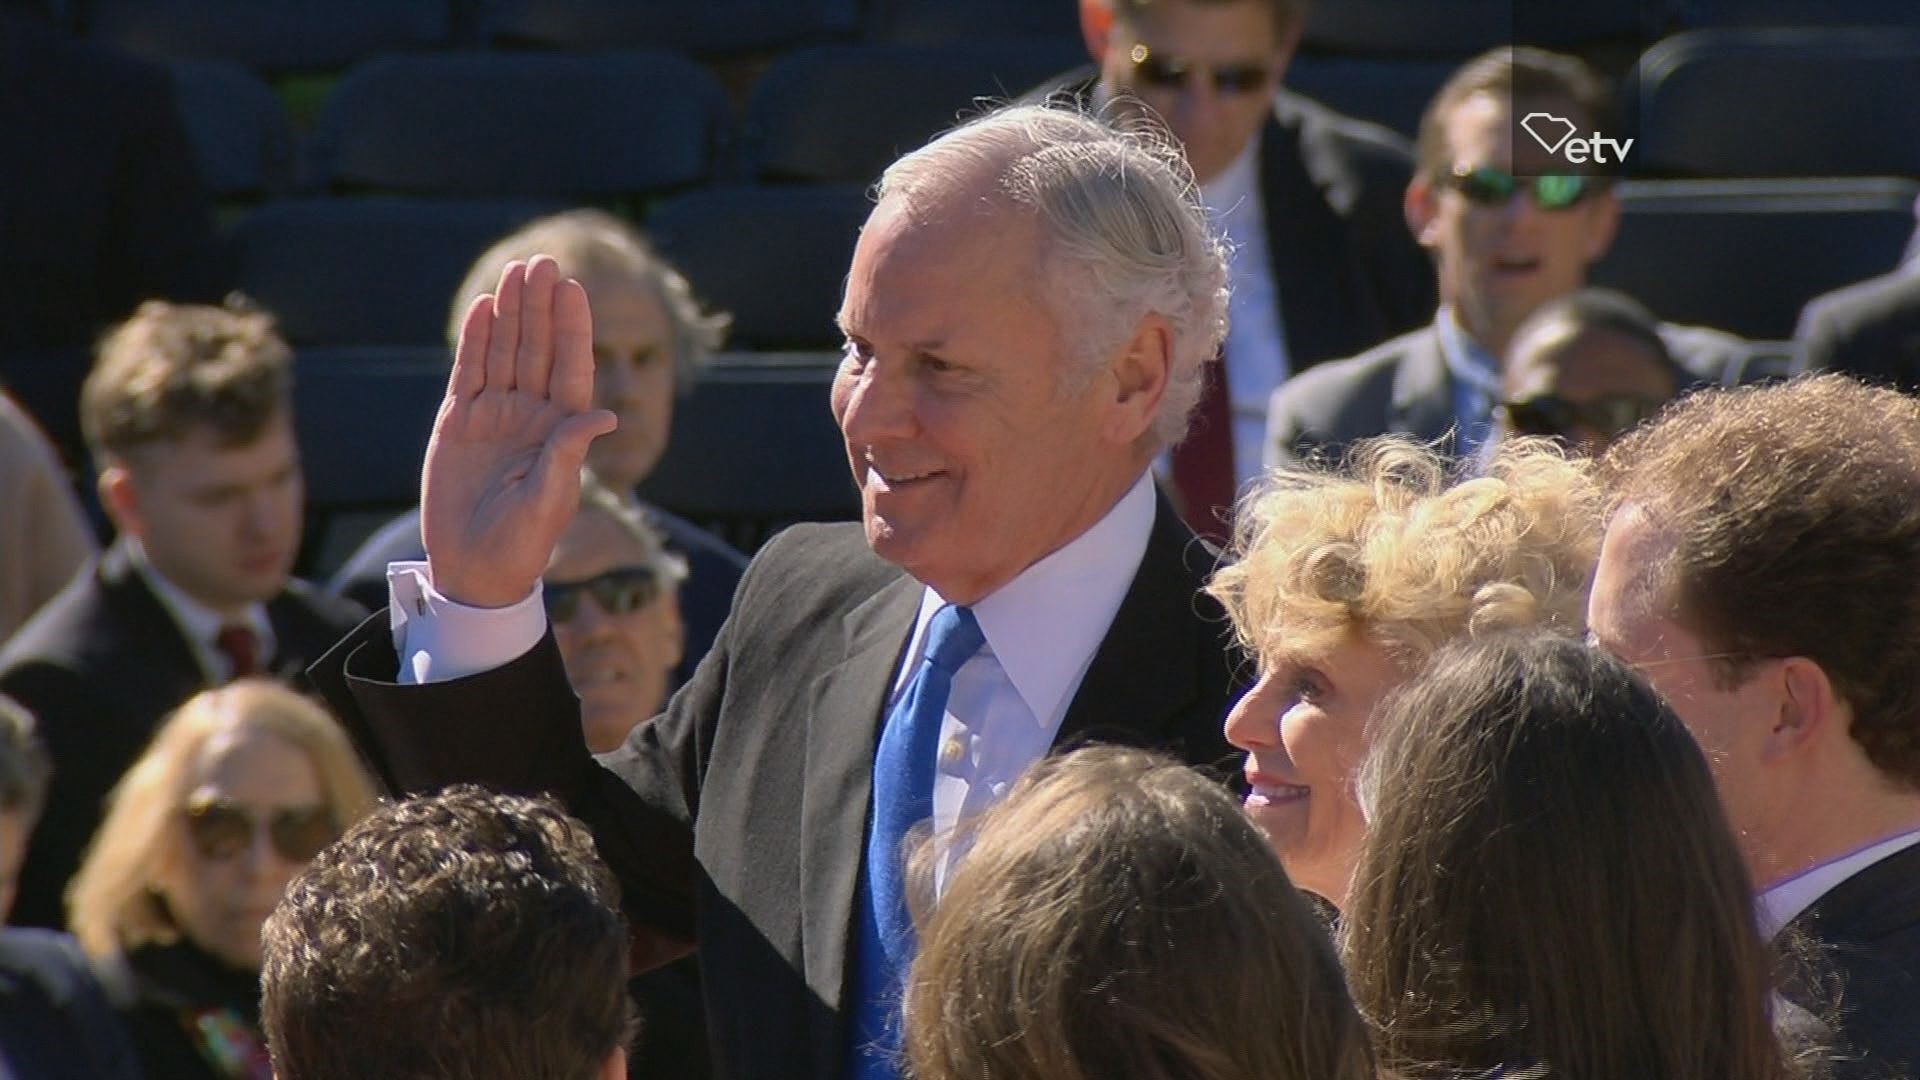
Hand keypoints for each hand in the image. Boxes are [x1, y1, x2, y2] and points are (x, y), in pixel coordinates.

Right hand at [421, 256, 615, 607]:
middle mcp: (531, 416)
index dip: (572, 328)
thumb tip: (604, 415)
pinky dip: (477, 340)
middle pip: (538, 349)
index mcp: (561, 431)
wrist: (474, 569)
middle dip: (540, 307)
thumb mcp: (549, 500)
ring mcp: (495, 416)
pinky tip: (485, 308)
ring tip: (516, 272)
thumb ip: (568, 454)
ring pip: (505, 353)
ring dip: (512, 313)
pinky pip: (471, 372)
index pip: (570, 368)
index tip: (572, 288)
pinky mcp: (460, 423)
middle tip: (542, 262)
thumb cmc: (521, 544)